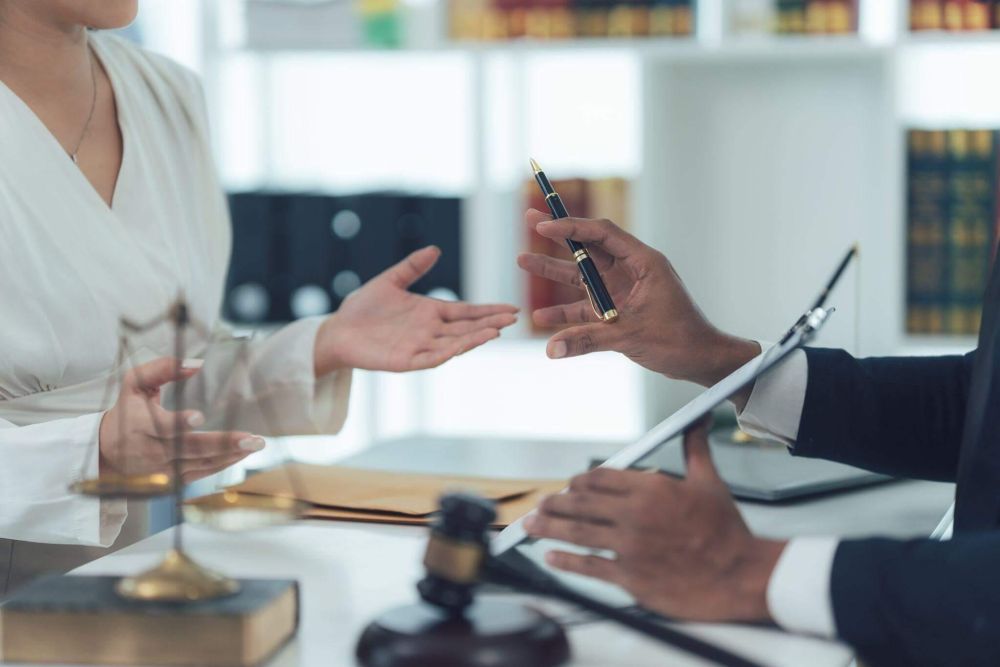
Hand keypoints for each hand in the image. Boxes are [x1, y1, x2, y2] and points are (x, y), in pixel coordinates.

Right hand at [99, 358, 263, 483]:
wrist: (106, 453)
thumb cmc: (126, 412)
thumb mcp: (134, 384)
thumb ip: (162, 369)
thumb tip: (196, 364)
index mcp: (140, 426)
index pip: (161, 427)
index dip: (179, 423)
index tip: (198, 417)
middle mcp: (151, 451)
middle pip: (190, 450)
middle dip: (223, 444)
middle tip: (254, 440)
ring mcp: (162, 470)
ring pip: (201, 464)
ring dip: (230, 455)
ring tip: (255, 445)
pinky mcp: (171, 481)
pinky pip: (201, 473)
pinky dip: (223, 464)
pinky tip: (241, 453)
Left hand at [314, 246, 517, 373]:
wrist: (337, 330)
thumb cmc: (362, 308)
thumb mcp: (390, 281)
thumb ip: (412, 267)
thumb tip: (435, 250)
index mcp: (430, 312)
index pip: (466, 312)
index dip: (488, 311)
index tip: (511, 308)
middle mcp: (430, 331)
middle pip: (466, 328)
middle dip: (489, 323)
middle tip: (513, 319)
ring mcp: (420, 347)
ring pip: (455, 343)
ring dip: (475, 338)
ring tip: (495, 331)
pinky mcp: (406, 361)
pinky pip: (432, 357)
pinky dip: (450, 352)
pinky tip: (464, 345)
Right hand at [517, 210, 759, 398]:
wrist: (699, 361)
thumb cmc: (680, 340)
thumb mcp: (631, 336)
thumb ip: (588, 340)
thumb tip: (552, 349)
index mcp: (643, 263)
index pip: (602, 235)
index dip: (571, 227)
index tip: (543, 225)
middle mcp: (630, 272)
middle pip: (588, 248)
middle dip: (558, 237)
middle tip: (528, 218)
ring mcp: (622, 291)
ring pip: (582, 276)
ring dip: (554, 271)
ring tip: (523, 261)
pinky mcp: (617, 312)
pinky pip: (585, 308)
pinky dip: (565, 313)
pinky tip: (541, 316)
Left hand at [524, 418, 785, 622]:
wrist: (740, 575)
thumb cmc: (726, 532)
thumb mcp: (710, 482)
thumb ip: (694, 448)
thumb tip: (697, 419)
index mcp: (651, 489)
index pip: (602, 478)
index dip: (581, 482)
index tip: (571, 486)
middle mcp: (636, 516)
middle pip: (582, 504)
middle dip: (556, 503)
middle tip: (541, 503)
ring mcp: (630, 547)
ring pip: (578, 532)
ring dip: (549, 527)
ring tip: (531, 525)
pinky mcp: (631, 577)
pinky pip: (589, 566)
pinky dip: (566, 561)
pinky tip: (552, 557)